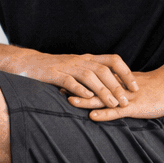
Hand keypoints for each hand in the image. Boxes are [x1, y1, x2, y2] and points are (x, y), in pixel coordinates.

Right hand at [19, 52, 137, 108]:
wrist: (28, 64)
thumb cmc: (54, 70)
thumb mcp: (76, 69)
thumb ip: (92, 76)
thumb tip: (112, 89)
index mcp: (88, 58)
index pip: (113, 60)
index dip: (126, 72)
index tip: (135, 87)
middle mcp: (80, 60)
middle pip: (104, 70)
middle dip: (117, 86)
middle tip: (127, 101)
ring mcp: (67, 66)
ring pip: (90, 76)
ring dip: (102, 90)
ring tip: (112, 104)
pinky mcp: (54, 74)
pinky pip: (69, 80)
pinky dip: (79, 89)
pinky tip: (88, 99)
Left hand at [67, 69, 163, 121]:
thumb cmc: (152, 87)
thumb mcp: (132, 85)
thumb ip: (119, 86)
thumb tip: (106, 88)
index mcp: (116, 82)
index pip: (94, 80)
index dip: (79, 80)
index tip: (62, 80)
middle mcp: (118, 88)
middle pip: (93, 87)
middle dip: (76, 88)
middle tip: (58, 87)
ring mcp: (125, 98)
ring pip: (102, 99)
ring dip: (85, 100)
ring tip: (69, 101)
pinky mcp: (133, 107)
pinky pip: (116, 111)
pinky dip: (104, 114)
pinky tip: (92, 116)